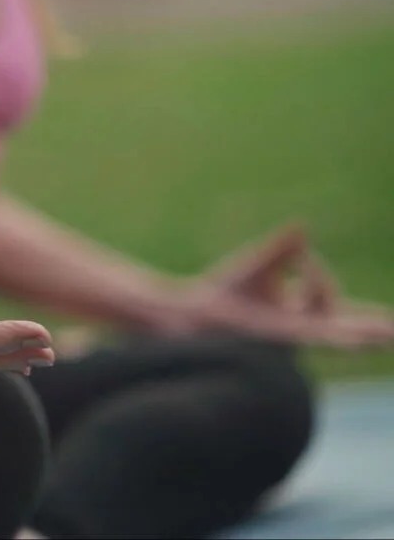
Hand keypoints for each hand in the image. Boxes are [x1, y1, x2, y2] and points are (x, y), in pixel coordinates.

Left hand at [181, 224, 393, 349]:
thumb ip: (285, 248)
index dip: (367, 315)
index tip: (370, 305)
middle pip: (345, 328)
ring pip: (327, 322)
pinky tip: (349, 339)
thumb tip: (303, 227)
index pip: (339, 309)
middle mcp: (299, 328)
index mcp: (300, 312)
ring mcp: (289, 336)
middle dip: (374, 329)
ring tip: (386, 334)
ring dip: (352, 325)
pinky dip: (328, 329)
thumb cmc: (225, 289)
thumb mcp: (261, 262)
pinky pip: (308, 331)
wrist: (192, 309)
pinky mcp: (275, 337)